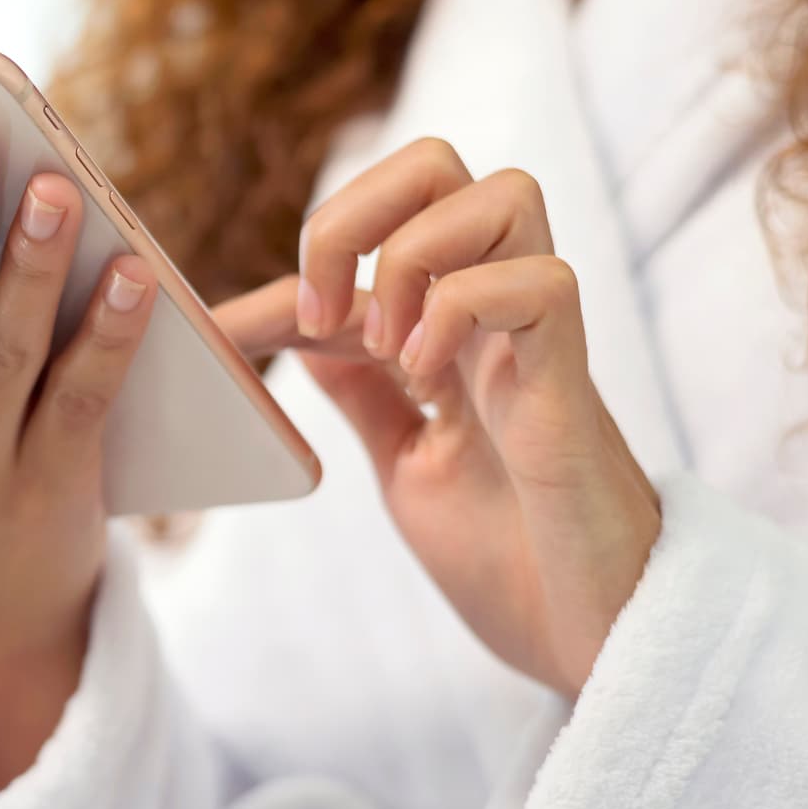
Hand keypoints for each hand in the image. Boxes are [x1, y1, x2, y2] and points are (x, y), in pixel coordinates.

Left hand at [216, 138, 660, 695]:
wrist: (590, 642)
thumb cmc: (513, 560)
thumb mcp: (410, 465)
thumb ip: (370, 395)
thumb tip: (314, 337)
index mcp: (456, 329)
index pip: (369, 245)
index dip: (289, 273)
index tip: (216, 333)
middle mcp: (501, 315)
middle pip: (441, 165)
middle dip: (356, 209)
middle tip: (321, 313)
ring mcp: (541, 341)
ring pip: (504, 191)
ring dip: (414, 256)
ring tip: (388, 350)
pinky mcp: (573, 384)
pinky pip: (541, 282)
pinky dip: (462, 309)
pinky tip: (429, 375)